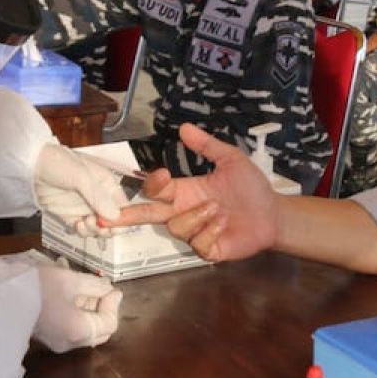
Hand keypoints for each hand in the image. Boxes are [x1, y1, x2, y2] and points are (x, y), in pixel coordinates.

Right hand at [32, 260, 122, 352]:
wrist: (0, 297)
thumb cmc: (37, 286)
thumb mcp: (69, 280)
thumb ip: (94, 285)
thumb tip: (109, 289)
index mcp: (79, 331)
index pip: (109, 324)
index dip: (113, 305)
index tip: (112, 287)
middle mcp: (71, 344)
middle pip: (100, 332)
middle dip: (105, 311)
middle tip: (102, 290)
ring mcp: (58, 344)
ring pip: (87, 333)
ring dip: (92, 313)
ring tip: (87, 291)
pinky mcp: (48, 339)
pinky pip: (73, 332)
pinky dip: (79, 317)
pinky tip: (73, 300)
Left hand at [35, 143, 128, 236]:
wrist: (30, 167)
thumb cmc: (58, 164)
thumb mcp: (81, 176)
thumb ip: (98, 196)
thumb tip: (116, 216)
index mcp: (106, 183)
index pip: (123, 205)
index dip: (123, 218)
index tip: (115, 225)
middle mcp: (99, 197)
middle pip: (113, 220)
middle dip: (109, 227)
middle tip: (99, 226)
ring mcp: (85, 208)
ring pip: (100, 227)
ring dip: (95, 230)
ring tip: (85, 224)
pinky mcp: (71, 216)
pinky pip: (84, 230)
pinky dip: (83, 232)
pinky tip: (77, 225)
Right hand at [109, 124, 278, 261]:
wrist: (273, 213)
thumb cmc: (251, 188)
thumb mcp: (230, 160)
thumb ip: (207, 145)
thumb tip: (184, 127)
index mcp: (184, 191)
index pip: (156, 190)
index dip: (153, 183)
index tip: (161, 174)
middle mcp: (184, 212)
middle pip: (148, 215)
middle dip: (124, 217)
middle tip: (103, 220)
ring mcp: (194, 233)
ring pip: (178, 227)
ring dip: (199, 216)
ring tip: (220, 210)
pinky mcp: (207, 250)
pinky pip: (198, 244)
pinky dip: (212, 231)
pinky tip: (225, 224)